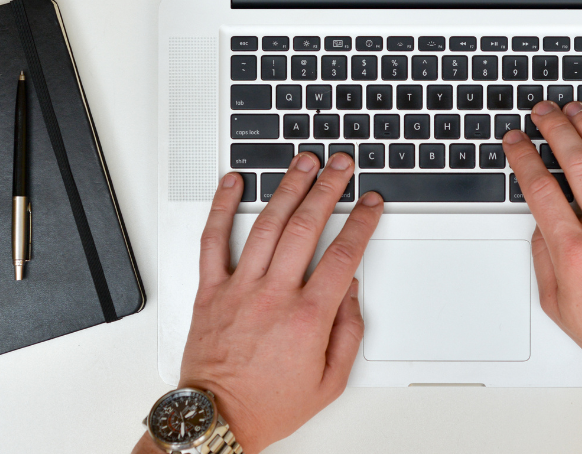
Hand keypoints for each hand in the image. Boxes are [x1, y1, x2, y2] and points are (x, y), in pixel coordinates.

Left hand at [135, 151, 382, 453]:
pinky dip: (221, 206)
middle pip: (307, 227)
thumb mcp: (330, 381)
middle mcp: (273, 295)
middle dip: (329, 189)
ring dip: (287, 187)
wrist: (217, 419)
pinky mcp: (209, 290)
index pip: (343, 255)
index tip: (371, 204)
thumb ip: (348, 332)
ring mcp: (238, 288)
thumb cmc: (269, 404)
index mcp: (307, 317)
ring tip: (303, 162)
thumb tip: (350, 289)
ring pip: (266, 224)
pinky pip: (212, 240)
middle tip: (341, 166)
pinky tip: (233, 182)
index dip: (362, 223)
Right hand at [502, 102, 581, 451]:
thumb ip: (543, 257)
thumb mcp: (556, 303)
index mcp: (575, 252)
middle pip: (576, 163)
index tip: (516, 141)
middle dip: (554, 129)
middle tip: (543, 112)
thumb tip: (541, 221)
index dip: (523, 157)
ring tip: (578, 110)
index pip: (541, 188)